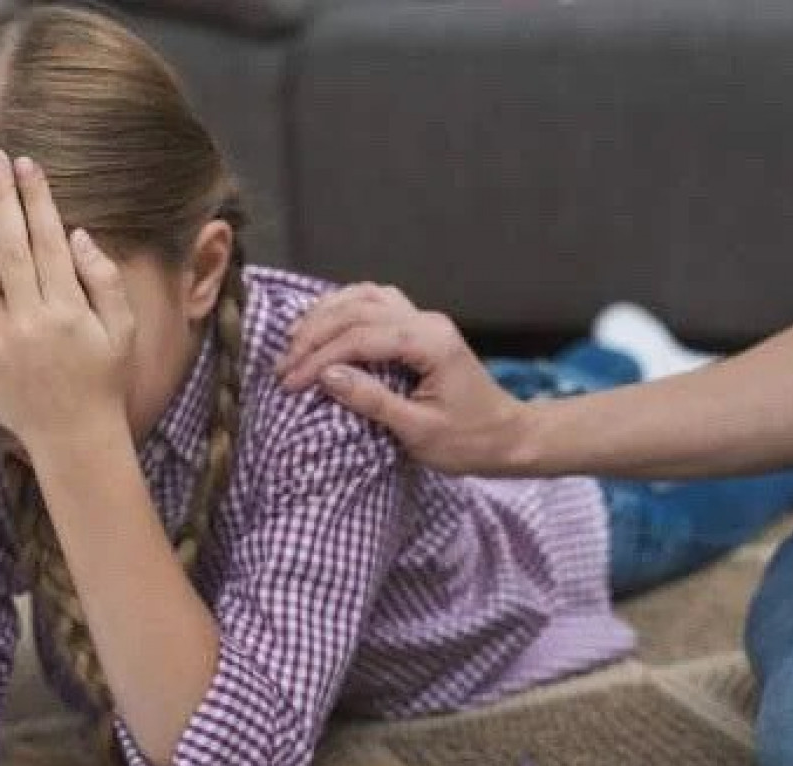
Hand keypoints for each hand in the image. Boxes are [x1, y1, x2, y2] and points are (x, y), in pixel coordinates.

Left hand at [0, 148, 135, 453]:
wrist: (73, 438)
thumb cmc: (103, 380)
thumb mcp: (121, 331)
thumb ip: (105, 282)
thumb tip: (78, 235)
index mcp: (70, 309)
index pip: (48, 241)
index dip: (36, 199)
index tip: (25, 164)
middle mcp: (31, 321)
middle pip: (9, 246)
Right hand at [277, 283, 530, 475]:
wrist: (508, 437)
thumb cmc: (469, 440)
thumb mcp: (419, 432)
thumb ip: (373, 401)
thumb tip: (326, 376)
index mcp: (430, 343)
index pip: (361, 338)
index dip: (320, 358)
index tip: (291, 383)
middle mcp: (427, 321)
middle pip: (357, 310)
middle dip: (314, 336)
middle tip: (284, 368)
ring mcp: (424, 319)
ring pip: (364, 296)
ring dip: (325, 315)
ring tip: (295, 343)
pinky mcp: (420, 326)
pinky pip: (375, 301)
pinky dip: (344, 308)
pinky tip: (324, 323)